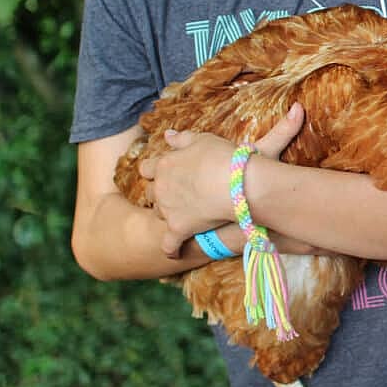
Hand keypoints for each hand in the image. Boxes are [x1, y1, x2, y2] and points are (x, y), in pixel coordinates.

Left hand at [141, 102, 304, 256]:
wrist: (238, 183)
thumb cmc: (224, 157)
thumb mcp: (204, 139)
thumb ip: (182, 139)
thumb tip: (166, 135)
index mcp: (165, 164)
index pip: (147, 168)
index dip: (156, 170)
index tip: (168, 172)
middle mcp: (161, 187)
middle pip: (151, 193)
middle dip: (162, 193)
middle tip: (181, 193)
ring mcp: (168, 209)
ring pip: (158, 214)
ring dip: (168, 214)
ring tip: (185, 213)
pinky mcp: (179, 228)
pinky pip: (168, 244)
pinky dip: (171, 248)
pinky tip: (175, 251)